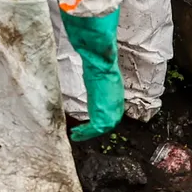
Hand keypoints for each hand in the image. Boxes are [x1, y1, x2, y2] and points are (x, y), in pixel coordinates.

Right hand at [62, 10, 123, 141]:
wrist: (101, 63)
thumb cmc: (100, 62)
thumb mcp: (100, 68)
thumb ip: (98, 68)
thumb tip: (94, 55)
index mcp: (115, 93)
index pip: (111, 110)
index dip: (101, 117)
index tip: (92, 122)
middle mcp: (115, 103)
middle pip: (108, 121)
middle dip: (94, 128)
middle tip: (82, 133)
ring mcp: (111, 110)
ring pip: (101, 126)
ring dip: (88, 133)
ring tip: (77, 136)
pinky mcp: (103, 114)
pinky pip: (95, 129)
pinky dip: (85, 133)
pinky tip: (77, 135)